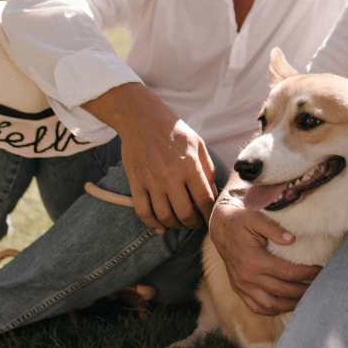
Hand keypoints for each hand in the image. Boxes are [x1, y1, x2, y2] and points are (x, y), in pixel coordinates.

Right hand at [82, 83, 215, 231]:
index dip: (209, 214)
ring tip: (181, 222)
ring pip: (164, 216)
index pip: (204, 200)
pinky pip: (143, 211)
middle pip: (185, 213)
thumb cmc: (174, 131)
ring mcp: (151, 181)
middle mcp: (170, 176)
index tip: (211, 218)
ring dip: (176, 225)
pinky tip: (160, 227)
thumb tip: (211, 193)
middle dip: (194, 223)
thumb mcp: (198, 145)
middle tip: (196, 222)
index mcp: (189, 165)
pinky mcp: (136, 183)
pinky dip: (152, 224)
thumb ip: (207, 169)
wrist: (142, 119)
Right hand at [210, 192, 320, 314]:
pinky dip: (273, 310)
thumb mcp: (256, 218)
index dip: (306, 274)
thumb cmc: (241, 221)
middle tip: (320, 287)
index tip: (320, 271)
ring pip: (270, 305)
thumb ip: (274, 228)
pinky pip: (257, 307)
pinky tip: (287, 305)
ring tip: (307, 300)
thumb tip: (292, 239)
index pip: (287, 272)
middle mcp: (247, 277)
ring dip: (291, 305)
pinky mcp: (239, 289)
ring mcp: (242, 286)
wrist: (220, 228)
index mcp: (254, 260)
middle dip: (303, 291)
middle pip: (282, 291)